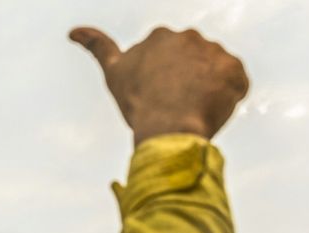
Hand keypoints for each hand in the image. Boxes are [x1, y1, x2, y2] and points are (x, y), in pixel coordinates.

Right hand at [70, 26, 248, 145]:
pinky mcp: (236, 70)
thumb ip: (97, 46)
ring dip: (206, 90)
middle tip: (173, 106)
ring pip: (213, 74)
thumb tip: (72, 30)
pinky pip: (235, 85)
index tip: (154, 97)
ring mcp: (215, 52)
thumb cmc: (138, 103)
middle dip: (185, 82)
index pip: (165, 60)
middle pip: (190, 64)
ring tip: (191, 110)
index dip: (160, 82)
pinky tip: (210, 110)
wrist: (169, 126)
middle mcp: (190, 36)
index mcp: (160, 36)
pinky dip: (226, 99)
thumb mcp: (113, 72)